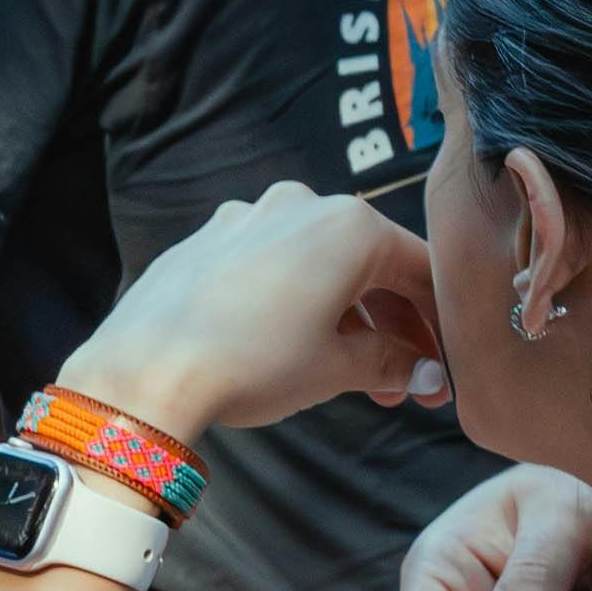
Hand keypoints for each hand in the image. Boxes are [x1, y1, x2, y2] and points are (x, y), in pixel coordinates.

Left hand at [60, 185, 446, 446]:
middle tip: (410, 385)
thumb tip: (422, 372)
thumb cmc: (251, 362)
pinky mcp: (208, 240)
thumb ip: (390, 362)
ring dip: (349, 319)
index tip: (447, 367)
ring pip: (321, 265)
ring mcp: (248, 217)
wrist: (145, 367)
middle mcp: (300, 205)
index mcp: (348, 226)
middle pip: (372, 265)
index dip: (440, 323)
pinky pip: (273, 266)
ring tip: (361, 380)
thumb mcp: (336, 368)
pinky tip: (299, 347)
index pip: (422, 270)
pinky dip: (299, 301)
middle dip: (395, 327)